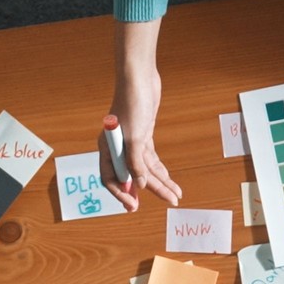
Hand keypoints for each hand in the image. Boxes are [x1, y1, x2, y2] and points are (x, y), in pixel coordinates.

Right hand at [99, 69, 183, 210]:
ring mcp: (131, 141)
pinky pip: (150, 159)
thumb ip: (136, 163)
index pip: (111, 178)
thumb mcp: (135, 137)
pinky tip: (168, 179)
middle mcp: (118, 147)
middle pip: (134, 176)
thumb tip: (140, 185)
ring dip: (161, 182)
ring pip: (146, 168)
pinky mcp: (143, 135)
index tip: (134, 206)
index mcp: (108, 149)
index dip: (122, 193)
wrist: (139, 78)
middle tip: (169, 203)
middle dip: (153, 191)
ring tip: (176, 195)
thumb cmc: (131, 103)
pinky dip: (160, 169)